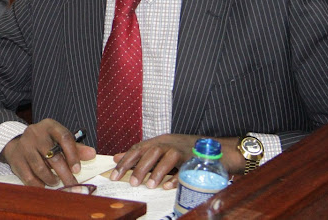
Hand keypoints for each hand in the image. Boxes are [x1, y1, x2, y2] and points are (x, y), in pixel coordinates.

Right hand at [0, 119, 95, 186]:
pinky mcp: (16, 158)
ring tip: (56, 182)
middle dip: (64, 173)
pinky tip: (44, 185)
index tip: (77, 170)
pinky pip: (28, 176)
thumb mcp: (59, 140)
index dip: (73, 154)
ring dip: (51, 179)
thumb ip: (76, 148)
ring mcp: (24, 145)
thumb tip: (92, 154)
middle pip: (52, 155)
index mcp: (49, 126)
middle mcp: (35, 133)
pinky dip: (38, 184)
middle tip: (72, 184)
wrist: (17, 142)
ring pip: (40, 168)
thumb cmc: (44, 142)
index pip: (64, 137)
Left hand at [111, 134, 243, 188]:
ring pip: (167, 157)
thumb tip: (116, 158)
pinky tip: (169, 186)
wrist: (213, 148)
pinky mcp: (194, 158)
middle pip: (152, 151)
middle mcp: (169, 143)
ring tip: (149, 185)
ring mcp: (182, 149)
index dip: (125, 161)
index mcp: (158, 141)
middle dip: (140, 167)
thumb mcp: (159, 148)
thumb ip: (139, 154)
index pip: (138, 149)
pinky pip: (185, 168)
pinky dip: (177, 177)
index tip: (114, 175)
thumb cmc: (182, 150)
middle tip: (132, 183)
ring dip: (157, 172)